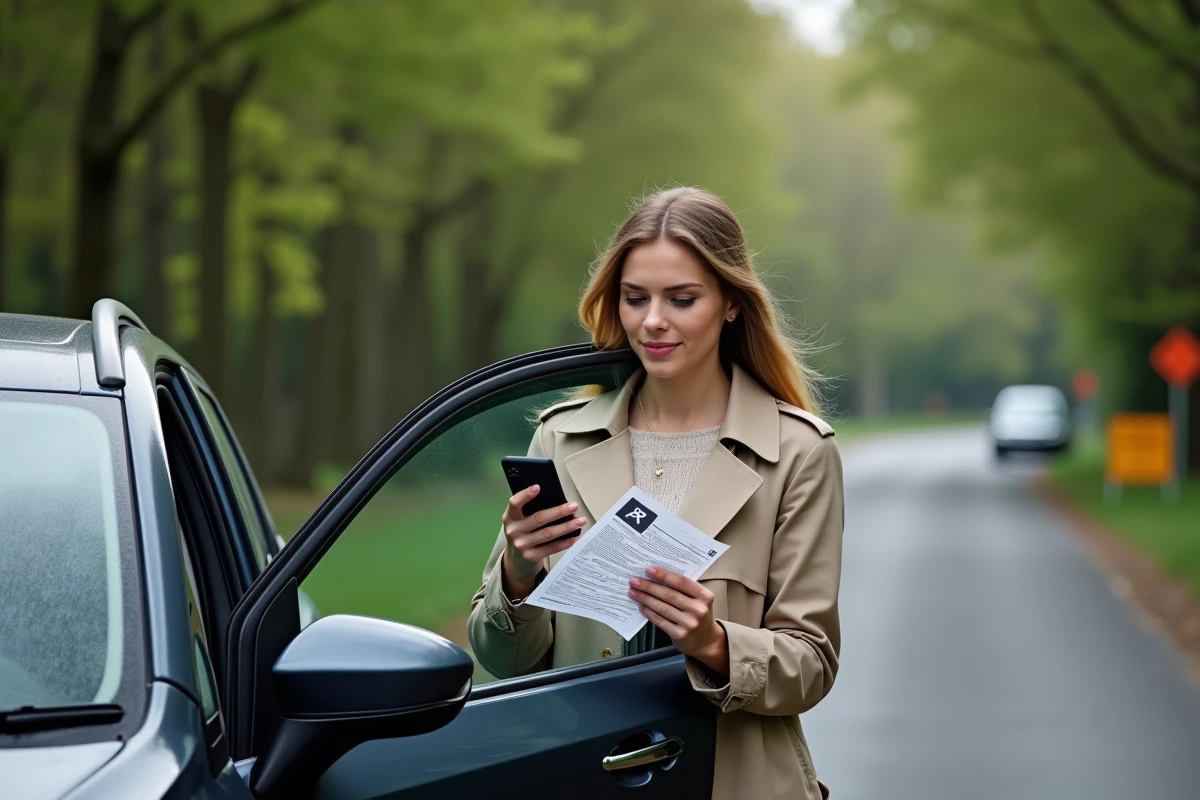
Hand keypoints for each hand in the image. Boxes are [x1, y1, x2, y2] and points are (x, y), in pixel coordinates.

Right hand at [500, 484, 586, 599]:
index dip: (525, 495)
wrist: (516, 560)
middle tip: (574, 506)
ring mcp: (521, 545)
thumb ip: (531, 511)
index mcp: (510, 517)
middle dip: (559, 512)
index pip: (514, 503)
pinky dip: (565, 542)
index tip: (538, 487)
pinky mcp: (531, 556)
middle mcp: (513, 531)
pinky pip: (551, 548)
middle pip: (538, 519)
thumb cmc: (524, 533)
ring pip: (548, 533)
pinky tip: (576, 537)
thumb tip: (558, 501)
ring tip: (581, 521)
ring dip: (567, 527)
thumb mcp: (520, 521)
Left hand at [629, 567, 727, 675]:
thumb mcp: (698, 600)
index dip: (664, 575)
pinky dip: (649, 613)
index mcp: (704, 596)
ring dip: (645, 599)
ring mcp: (689, 623)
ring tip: (633, 592)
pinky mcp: (680, 635)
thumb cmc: (697, 614)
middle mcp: (698, 609)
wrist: (705, 640)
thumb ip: (683, 589)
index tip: (648, 569)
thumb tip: (656, 576)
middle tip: (634, 581)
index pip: (681, 582)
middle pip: (669, 594)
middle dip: (649, 586)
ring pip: (662, 608)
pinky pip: (661, 621)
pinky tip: (642, 607)